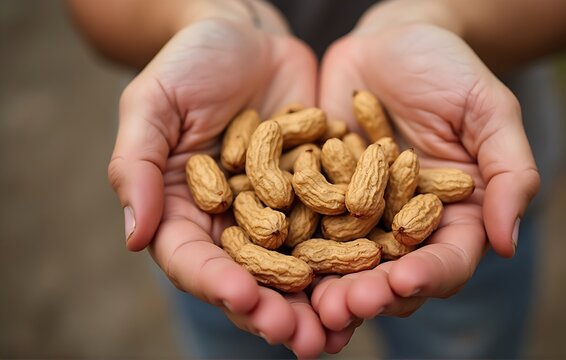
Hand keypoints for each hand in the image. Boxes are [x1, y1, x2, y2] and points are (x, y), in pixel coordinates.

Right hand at [107, 18, 327, 356]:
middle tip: (301, 339)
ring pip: (297, 266)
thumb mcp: (154, 103)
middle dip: (274, 310)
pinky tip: (376, 277)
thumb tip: (133, 238)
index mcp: (185, 210)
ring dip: (318, 301)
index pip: (194, 258)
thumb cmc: (191, 62)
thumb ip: (137, 165)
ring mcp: (279, 212)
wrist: (249, 35)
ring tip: (340, 328)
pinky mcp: (318, 193)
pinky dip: (353, 256)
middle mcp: (233, 222)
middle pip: (250, 276)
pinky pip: (336, 228)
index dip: (216, 282)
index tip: (244, 298)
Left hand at [313, 23, 539, 334]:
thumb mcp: (488, 111)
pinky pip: (301, 223)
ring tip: (306, 301)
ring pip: (341, 262)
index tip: (406, 282)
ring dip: (324, 285)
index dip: (428, 275)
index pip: (446, 260)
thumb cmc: (448, 69)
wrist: (391, 40)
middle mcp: (402, 226)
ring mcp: (357, 215)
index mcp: (452, 218)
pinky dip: (288, 244)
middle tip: (343, 308)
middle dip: (367, 295)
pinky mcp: (317, 195)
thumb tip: (507, 243)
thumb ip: (508, 174)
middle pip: (388, 274)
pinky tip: (266, 258)